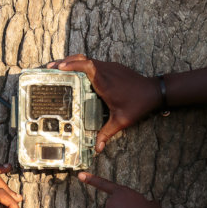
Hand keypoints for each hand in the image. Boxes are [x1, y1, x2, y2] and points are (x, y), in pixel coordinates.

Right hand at [47, 55, 161, 152]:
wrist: (155, 91)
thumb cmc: (138, 105)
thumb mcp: (122, 121)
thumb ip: (107, 133)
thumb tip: (97, 149)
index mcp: (105, 82)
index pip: (87, 66)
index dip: (73, 64)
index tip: (59, 67)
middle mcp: (107, 71)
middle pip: (83, 58)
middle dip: (65, 61)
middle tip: (50, 66)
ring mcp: (111, 67)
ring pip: (88, 58)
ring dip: (73, 61)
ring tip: (59, 66)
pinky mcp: (114, 67)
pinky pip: (94, 61)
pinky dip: (82, 63)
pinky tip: (76, 71)